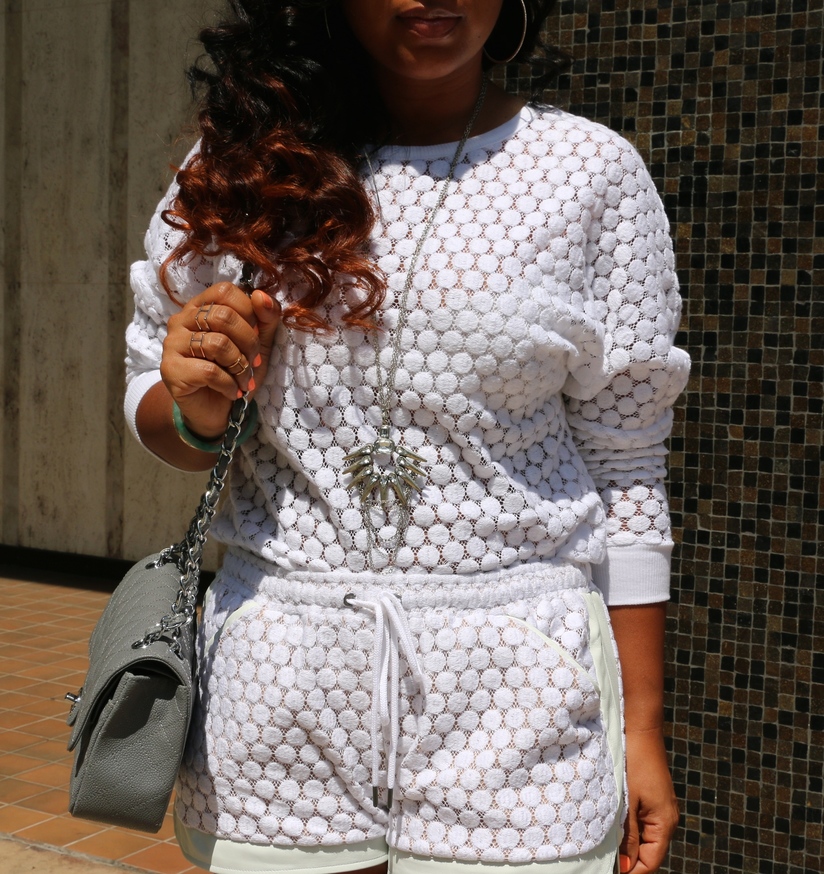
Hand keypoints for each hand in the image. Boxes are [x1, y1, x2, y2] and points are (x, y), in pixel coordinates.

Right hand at [161, 281, 280, 439]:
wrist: (218, 411)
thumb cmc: (236, 372)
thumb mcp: (260, 343)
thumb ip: (265, 318)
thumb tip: (261, 296)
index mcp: (201, 307)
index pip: (224, 291)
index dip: (249, 313)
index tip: (256, 335)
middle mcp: (181, 320)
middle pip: (223, 317)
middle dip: (249, 343)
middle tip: (253, 362)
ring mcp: (172, 344)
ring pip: (217, 344)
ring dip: (240, 367)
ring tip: (243, 380)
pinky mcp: (170, 370)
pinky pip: (208, 371)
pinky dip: (229, 384)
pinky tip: (231, 391)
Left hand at [619, 727, 679, 872]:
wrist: (640, 731)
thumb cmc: (634, 763)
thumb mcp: (628, 801)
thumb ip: (628, 835)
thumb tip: (626, 866)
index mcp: (664, 823)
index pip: (651, 862)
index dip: (633, 872)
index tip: (611, 872)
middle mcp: (666, 819)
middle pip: (648, 852)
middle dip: (629, 860)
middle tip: (604, 862)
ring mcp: (660, 808)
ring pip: (644, 838)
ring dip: (627, 844)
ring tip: (605, 847)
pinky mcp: (653, 798)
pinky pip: (643, 822)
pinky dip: (629, 828)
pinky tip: (612, 826)